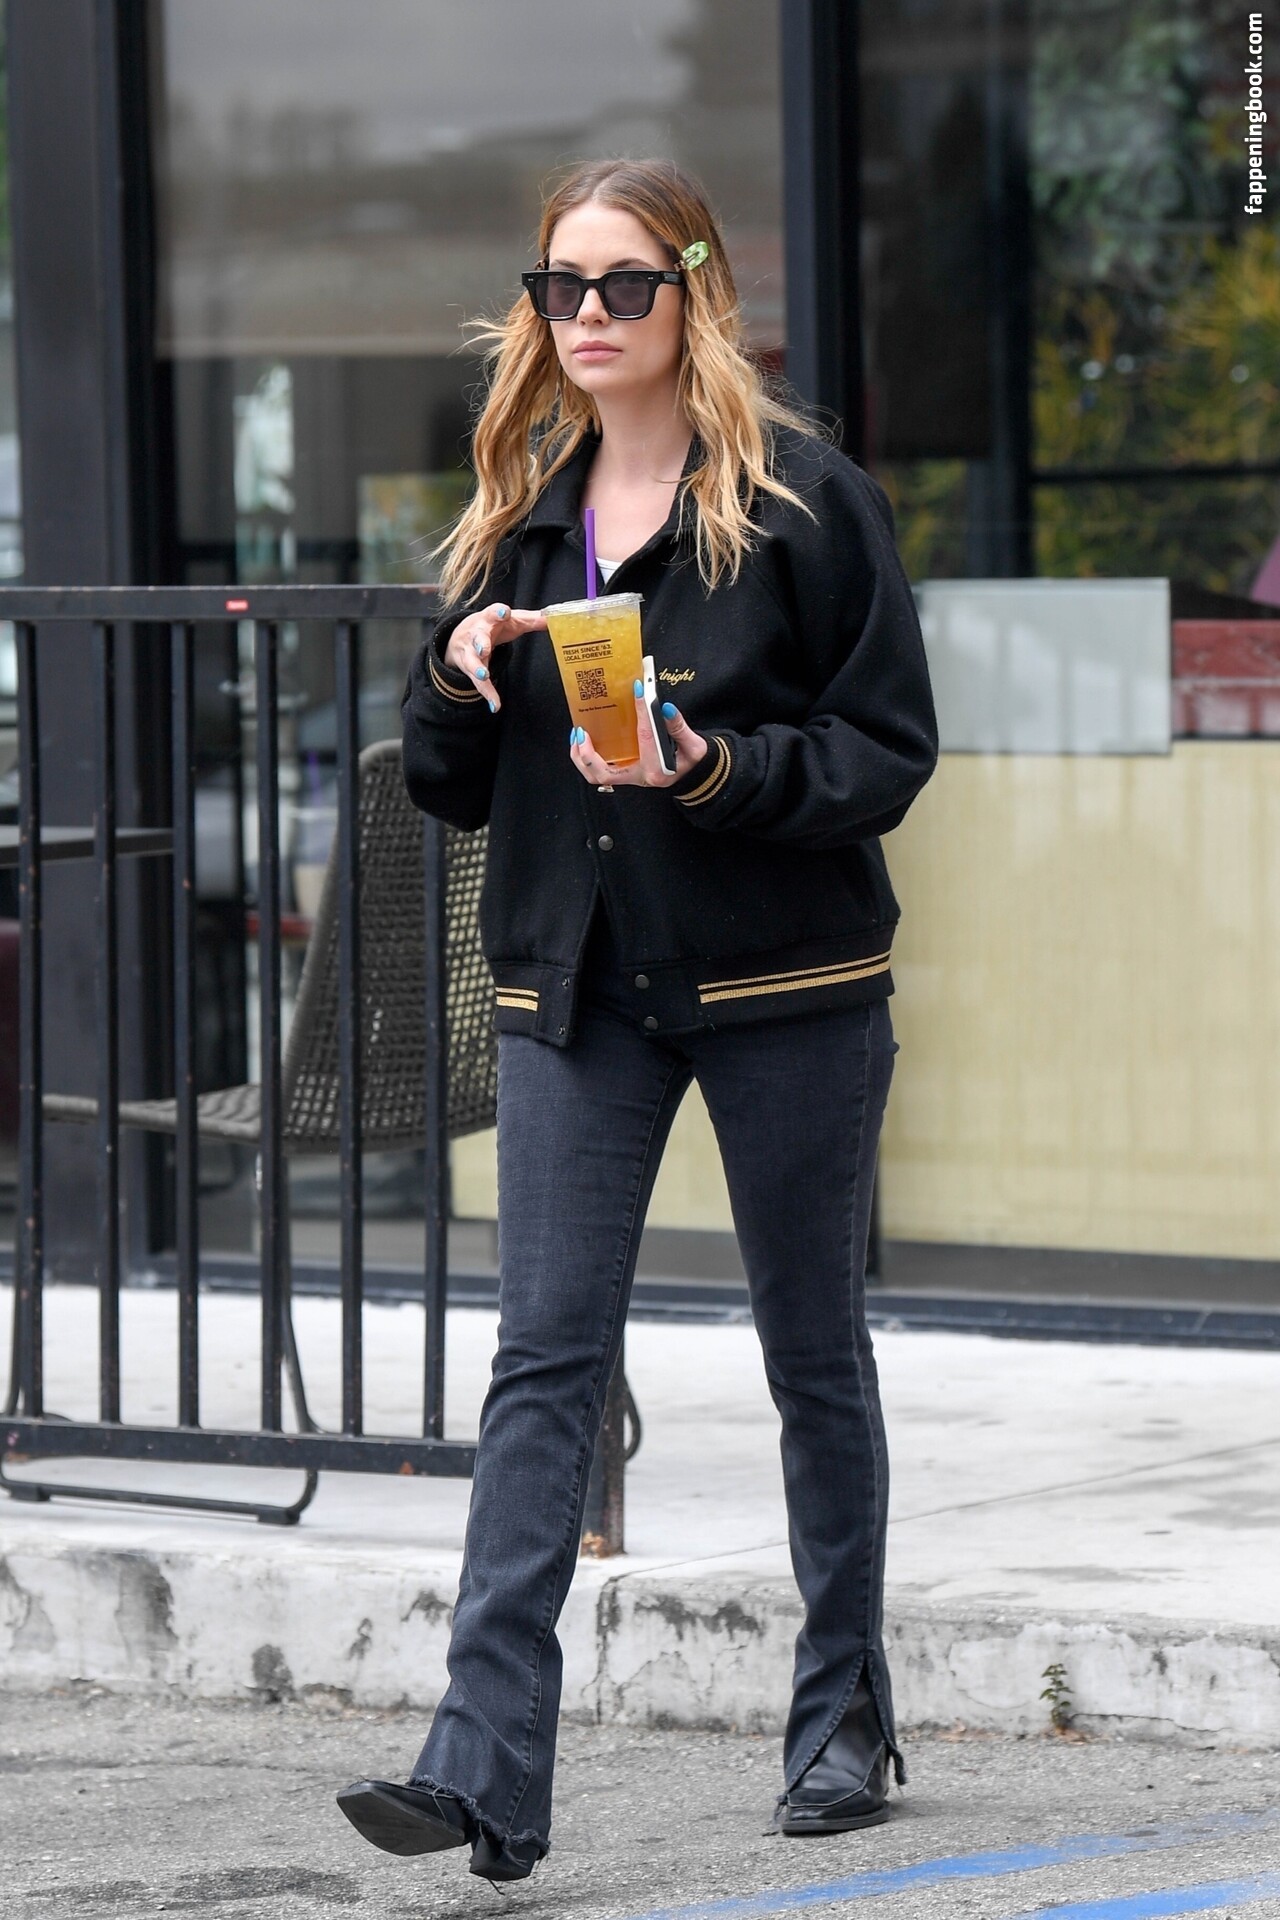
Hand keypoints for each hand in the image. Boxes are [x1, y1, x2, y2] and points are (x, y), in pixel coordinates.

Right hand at [444, 604, 546, 711]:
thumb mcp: (511, 620)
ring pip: (472, 661)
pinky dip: (487, 694)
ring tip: (483, 675)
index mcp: (489, 618)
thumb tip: (553, 618)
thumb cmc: (492, 625)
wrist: (460, 636)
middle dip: (480, 642)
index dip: (498, 612)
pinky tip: (495, 705)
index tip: (504, 612)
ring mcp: (471, 652)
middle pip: (478, 637)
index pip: (493, 612)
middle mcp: (477, 634)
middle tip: (483, 649)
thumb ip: (532, 620)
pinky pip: (478, 683)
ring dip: (477, 668)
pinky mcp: (470, 668)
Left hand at [570, 687, 709, 789]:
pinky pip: (600, 770)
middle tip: (581, 731)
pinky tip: (585, 739)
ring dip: (582, 757)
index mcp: (657, 770)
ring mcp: (629, 776)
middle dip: (587, 754)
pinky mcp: (625, 772)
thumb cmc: (692, 761)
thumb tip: (665, 707)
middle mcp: (639, 776)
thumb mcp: (694, 745)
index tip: (639, 689)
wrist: (694, 775)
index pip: (645, 738)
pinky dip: (588, 757)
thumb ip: (679, 727)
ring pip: (596, 775)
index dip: (642, 711)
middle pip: (603, 773)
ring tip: (578, 734)